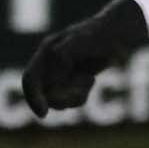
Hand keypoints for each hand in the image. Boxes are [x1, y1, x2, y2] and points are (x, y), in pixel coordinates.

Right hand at [22, 0, 148, 116]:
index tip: (44, 114)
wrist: (118, 33)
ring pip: (57, 100)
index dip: (33, 97)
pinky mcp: (74, 82)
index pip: (30, 79)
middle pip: (43, 94)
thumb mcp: (84, 37)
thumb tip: (55, 57)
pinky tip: (91, 82)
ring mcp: (61, 75)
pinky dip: (81, 97)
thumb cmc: (99, 33)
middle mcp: (50, 65)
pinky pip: (71, 100)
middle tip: (81, 87)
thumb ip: (68, 47)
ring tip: (89, 79)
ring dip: (72, 96)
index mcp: (46, 52)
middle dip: (60, 96)